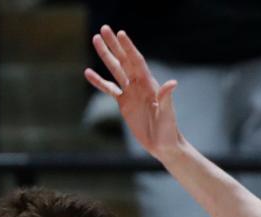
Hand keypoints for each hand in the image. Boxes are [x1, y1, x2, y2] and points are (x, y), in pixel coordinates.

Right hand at [84, 26, 180, 161]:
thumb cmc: (169, 129)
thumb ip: (166, 98)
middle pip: (124, 60)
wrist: (163, 144)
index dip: (128, 48)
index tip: (120, 34)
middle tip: (103, 28)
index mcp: (149, 84)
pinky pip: (109, 89)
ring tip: (95, 40)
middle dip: (114, 45)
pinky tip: (88, 73)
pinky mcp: (124, 104)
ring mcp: (131, 93)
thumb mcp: (167, 114)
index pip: (137, 61)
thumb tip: (172, 83)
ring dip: (106, 56)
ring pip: (116, 70)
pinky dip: (99, 81)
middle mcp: (139, 85)